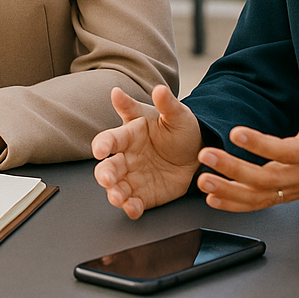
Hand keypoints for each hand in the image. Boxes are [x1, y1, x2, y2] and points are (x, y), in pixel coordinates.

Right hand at [92, 85, 203, 218]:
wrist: (198, 153)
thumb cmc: (181, 130)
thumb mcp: (177, 115)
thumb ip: (166, 103)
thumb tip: (159, 88)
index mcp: (129, 135)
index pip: (110, 139)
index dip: (103, 144)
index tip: (100, 150)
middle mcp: (127, 157)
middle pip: (108, 167)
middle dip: (105, 174)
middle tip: (107, 180)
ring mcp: (134, 178)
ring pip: (117, 187)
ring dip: (114, 193)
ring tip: (118, 198)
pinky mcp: (144, 195)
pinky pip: (134, 203)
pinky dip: (131, 207)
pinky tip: (133, 209)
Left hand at [195, 62, 298, 210]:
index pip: (285, 151)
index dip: (260, 145)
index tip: (235, 133)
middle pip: (265, 178)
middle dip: (233, 168)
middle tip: (206, 154)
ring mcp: (292, 187)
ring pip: (258, 196)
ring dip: (229, 191)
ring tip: (203, 181)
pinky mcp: (285, 194)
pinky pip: (259, 204)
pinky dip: (235, 204)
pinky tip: (212, 198)